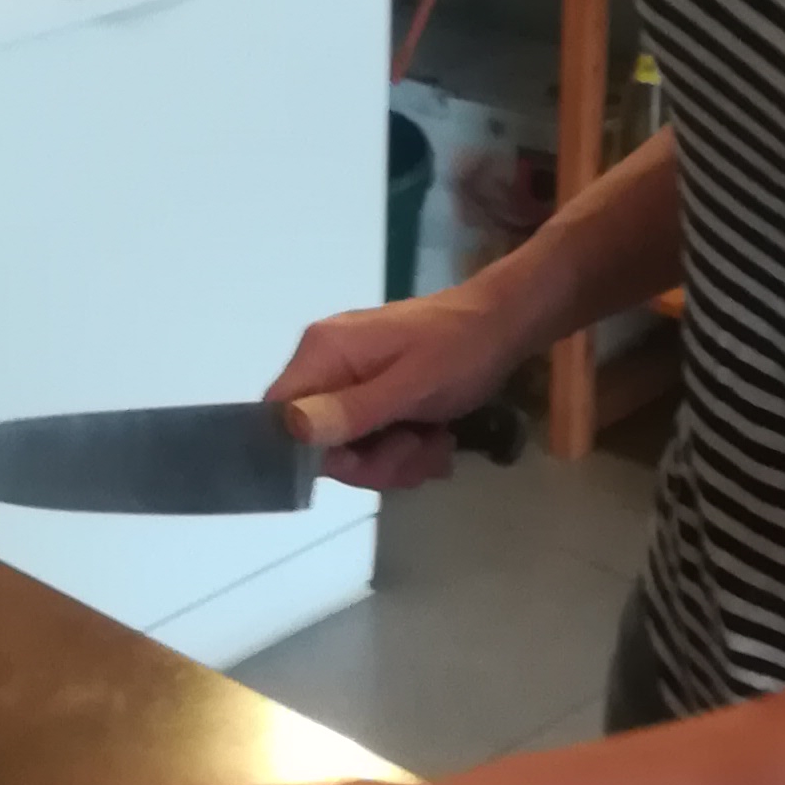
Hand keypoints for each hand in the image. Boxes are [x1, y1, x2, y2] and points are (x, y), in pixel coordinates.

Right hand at [265, 278, 533, 496]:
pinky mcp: (375, 390)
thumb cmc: (461, 350)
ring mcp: (351, 376)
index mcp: (323, 352)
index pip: (279, 416)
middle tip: (415, 451)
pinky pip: (373, 437)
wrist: (506, 323)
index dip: (311, 452)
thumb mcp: (411, 386)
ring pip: (350, 448)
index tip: (361, 458)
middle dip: (371, 461)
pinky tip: (436, 440)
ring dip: (397, 460)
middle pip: (318, 441)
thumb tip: (290, 429)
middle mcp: (326, 362)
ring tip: (435, 444)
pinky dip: (406, 449)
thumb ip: (351, 409)